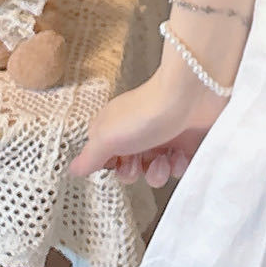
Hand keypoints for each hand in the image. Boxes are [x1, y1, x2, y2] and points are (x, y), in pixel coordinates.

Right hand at [67, 64, 229, 185]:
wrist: (191, 94)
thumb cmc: (146, 112)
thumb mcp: (106, 136)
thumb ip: (90, 156)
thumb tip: (74, 169)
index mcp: (117, 127)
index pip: (107, 156)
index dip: (110, 165)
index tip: (114, 163)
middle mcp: (140, 131)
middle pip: (131, 167)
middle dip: (134, 172)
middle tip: (139, 162)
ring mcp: (165, 135)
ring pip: (156, 171)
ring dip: (158, 173)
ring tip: (164, 159)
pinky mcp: (189, 140)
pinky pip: (180, 167)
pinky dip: (180, 165)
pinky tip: (180, 155)